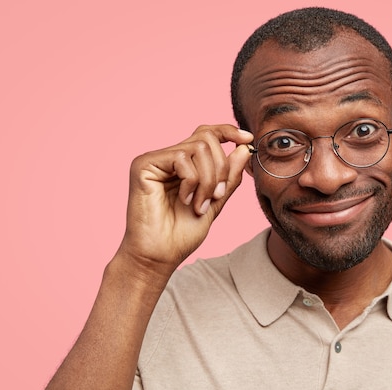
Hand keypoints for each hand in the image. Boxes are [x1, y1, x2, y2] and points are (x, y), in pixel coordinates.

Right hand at [115, 124, 253, 281]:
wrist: (160, 255)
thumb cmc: (182, 234)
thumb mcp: (216, 202)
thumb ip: (229, 176)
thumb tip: (244, 148)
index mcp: (184, 164)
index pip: (207, 134)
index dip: (228, 131)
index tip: (248, 140)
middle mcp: (168, 157)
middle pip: (207, 139)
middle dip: (221, 169)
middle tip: (217, 196)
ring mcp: (155, 159)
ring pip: (198, 148)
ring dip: (208, 180)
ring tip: (200, 204)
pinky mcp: (143, 164)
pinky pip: (181, 157)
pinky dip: (192, 182)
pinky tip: (185, 200)